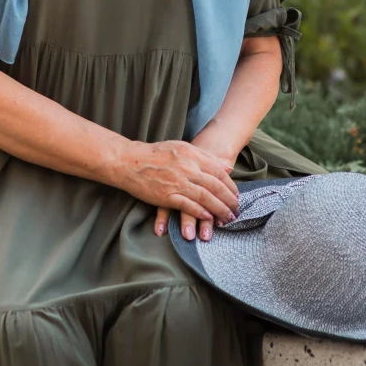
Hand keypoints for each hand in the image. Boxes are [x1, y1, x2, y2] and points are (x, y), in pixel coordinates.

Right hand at [114, 139, 239, 241]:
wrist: (129, 161)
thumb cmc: (154, 154)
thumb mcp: (181, 147)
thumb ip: (204, 156)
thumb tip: (226, 167)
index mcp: (192, 154)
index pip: (218, 171)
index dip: (230, 186)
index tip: (236, 195)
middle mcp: (187, 167)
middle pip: (215, 186)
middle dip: (229, 200)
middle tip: (237, 211)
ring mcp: (177, 182)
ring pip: (205, 197)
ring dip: (219, 209)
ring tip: (227, 218)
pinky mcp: (166, 195)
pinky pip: (188, 205)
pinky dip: (200, 212)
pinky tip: (208, 218)